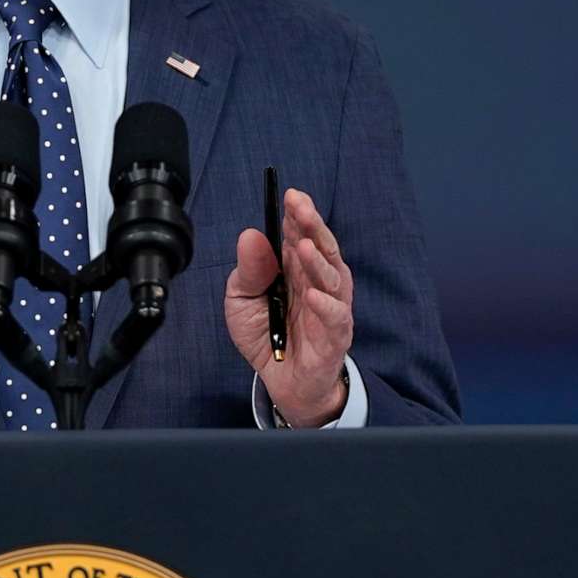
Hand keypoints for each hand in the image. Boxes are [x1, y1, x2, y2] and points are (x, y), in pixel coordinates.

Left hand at [224, 186, 352, 427]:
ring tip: (302, 246)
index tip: (288, 195)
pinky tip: (313, 294)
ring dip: (318, 260)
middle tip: (299, 206)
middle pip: (321, 247)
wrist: (281, 382)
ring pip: (332, 277)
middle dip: (312, 225)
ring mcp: (330, 306)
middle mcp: (317, 281)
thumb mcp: (242, 300)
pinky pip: (336, 317)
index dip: (297, 214)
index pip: (300, 233)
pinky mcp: (335, 335)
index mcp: (295, 268)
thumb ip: (248, 270)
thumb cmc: (267, 336)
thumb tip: (251, 235)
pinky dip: (326, 305)